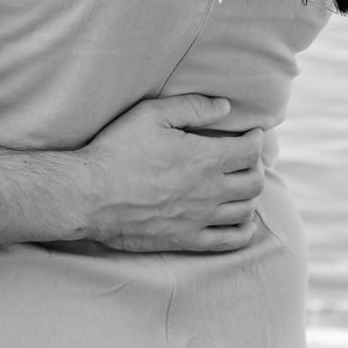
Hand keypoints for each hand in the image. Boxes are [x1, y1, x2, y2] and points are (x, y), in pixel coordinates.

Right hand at [77, 94, 263, 251]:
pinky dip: (242, 232)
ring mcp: (200, 218)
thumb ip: (192, 107)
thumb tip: (224, 106)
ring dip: (250, 197)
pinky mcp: (186, 239)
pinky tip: (239, 222)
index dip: (257, 139)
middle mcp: (210, 190)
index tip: (252, 133)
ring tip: (240, 185)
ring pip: (245, 211)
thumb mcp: (151, 115)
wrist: (90, 195)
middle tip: (246, 159)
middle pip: (254, 182)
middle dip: (257, 167)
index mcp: (204, 157)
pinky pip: (229, 241)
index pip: (250, 151)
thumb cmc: (118, 150)